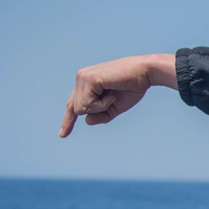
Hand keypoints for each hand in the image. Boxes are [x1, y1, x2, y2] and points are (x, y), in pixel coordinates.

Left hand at [59, 53, 177, 137]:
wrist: (145, 73)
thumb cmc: (132, 87)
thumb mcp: (115, 107)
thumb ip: (101, 116)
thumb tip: (86, 120)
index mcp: (87, 83)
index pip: (73, 104)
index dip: (68, 120)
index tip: (63, 135)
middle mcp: (81, 77)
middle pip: (76, 109)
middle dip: (97, 110)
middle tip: (113, 98)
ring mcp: (83, 77)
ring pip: (80, 108)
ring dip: (100, 107)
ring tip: (113, 95)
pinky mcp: (88, 79)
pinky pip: (87, 104)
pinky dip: (102, 104)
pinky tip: (112, 94)